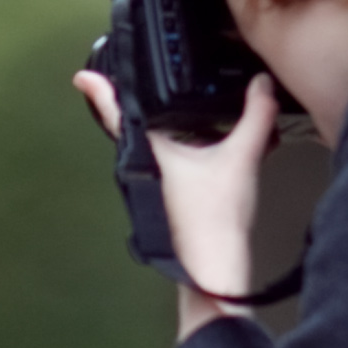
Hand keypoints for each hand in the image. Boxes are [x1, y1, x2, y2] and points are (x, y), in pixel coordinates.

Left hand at [76, 67, 278, 323]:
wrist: (214, 269)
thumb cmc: (215, 221)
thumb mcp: (241, 159)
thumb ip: (256, 116)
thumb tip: (263, 84)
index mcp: (149, 154)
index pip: (116, 116)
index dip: (101, 94)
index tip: (84, 77)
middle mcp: (144, 168)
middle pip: (132, 127)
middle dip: (135, 102)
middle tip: (134, 78)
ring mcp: (155, 184)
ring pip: (152, 145)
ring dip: (162, 123)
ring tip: (175, 101)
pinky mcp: (170, 197)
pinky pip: (170, 160)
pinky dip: (182, 144)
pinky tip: (206, 138)